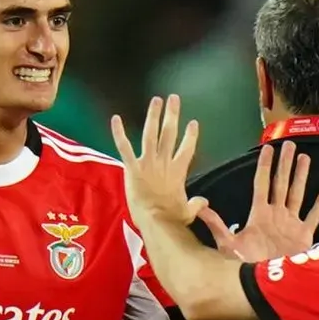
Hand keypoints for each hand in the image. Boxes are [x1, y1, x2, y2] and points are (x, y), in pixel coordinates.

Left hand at [110, 94, 207, 230]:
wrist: (155, 221)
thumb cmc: (172, 218)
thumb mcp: (188, 211)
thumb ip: (196, 204)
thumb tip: (203, 201)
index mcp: (178, 171)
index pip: (187, 148)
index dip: (190, 135)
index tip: (193, 123)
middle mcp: (164, 162)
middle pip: (170, 133)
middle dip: (172, 115)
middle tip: (173, 98)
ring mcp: (148, 163)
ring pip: (150, 134)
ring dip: (153, 116)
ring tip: (156, 100)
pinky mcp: (132, 167)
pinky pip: (124, 147)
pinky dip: (119, 133)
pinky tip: (115, 118)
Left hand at [199, 139, 318, 263]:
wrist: (265, 286)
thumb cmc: (244, 266)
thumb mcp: (228, 244)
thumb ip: (216, 224)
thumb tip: (198, 207)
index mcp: (259, 215)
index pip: (262, 184)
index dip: (264, 166)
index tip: (267, 148)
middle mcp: (275, 215)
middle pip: (281, 183)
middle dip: (285, 164)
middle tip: (290, 145)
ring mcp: (290, 224)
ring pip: (297, 194)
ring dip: (301, 177)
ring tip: (305, 158)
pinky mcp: (304, 235)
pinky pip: (314, 215)